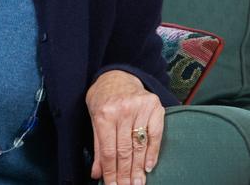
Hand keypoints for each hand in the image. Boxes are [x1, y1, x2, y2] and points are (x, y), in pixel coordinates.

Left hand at [86, 70, 164, 184]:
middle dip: (126, 174)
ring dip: (139, 169)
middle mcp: (122, 110)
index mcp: (104, 114)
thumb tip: (97, 173)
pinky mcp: (155, 107)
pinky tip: (149, 167)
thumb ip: (98, 146)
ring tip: (138, 183)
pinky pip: (155, 135)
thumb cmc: (102, 97)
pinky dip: (152, 153)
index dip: (111, 172)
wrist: (117, 75)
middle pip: (125, 151)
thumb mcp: (94, 118)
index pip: (109, 151)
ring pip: (140, 146)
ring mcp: (140, 108)